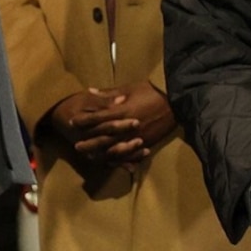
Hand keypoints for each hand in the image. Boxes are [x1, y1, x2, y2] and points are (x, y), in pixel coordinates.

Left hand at [59, 84, 176, 164]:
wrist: (177, 101)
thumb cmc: (153, 91)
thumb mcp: (130, 88)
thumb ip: (108, 93)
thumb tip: (89, 91)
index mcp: (122, 111)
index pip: (97, 118)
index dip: (83, 120)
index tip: (72, 122)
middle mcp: (128, 127)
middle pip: (103, 138)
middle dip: (88, 142)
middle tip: (76, 146)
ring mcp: (138, 137)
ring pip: (115, 150)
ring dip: (101, 154)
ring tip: (91, 157)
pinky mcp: (146, 143)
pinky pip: (130, 155)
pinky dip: (120, 160)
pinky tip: (112, 162)